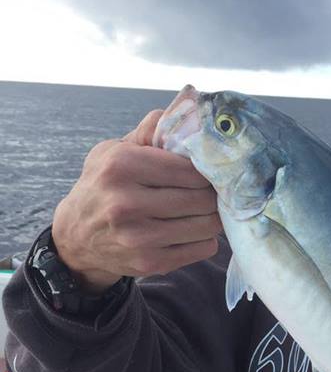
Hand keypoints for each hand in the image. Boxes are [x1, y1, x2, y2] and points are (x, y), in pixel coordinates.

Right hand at [52, 109, 222, 292]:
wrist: (77, 236)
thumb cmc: (104, 185)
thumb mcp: (116, 149)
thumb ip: (151, 130)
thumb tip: (188, 108)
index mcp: (122, 166)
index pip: (191, 168)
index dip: (206, 169)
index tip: (208, 170)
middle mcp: (127, 202)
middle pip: (202, 198)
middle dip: (212, 193)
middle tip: (211, 191)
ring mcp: (139, 237)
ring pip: (208, 225)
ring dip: (212, 216)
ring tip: (202, 209)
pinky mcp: (150, 262)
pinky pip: (203, 248)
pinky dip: (205, 238)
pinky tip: (191, 229)